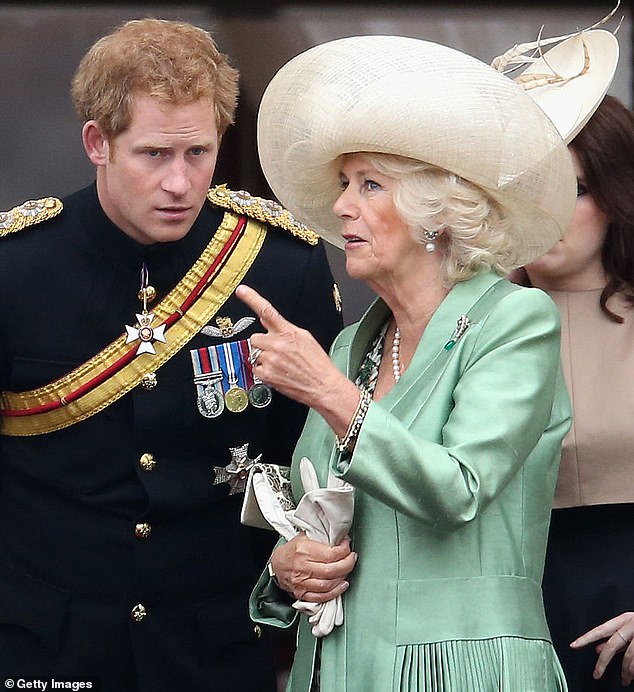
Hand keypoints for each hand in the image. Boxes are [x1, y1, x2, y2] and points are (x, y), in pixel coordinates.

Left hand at [236, 284, 351, 413]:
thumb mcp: (305, 338)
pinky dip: (264, 370)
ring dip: (263, 357)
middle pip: (255, 337)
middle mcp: (277, 345)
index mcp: (287, 333)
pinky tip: (277, 372)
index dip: (252, 299)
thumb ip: (285, 328)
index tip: (241, 291)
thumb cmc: (317, 363)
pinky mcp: (266, 374)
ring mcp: (270, 360)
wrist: (322, 386)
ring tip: (280, 363)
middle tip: (276, 351)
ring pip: (254, 353)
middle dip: (263, 343)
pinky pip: (255, 368)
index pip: (267, 311)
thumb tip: (268, 320)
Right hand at [270, 534, 356, 602]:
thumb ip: (321, 537)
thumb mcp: (304, 537)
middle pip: (332, 570)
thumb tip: (340, 537)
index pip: (331, 553)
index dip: (344, 550)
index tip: (347, 545)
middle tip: (352, 558)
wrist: (276, 564)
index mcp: (303, 550)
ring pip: (328, 584)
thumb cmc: (291, 550)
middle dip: (348, 564)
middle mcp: (302, 568)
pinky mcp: (302, 594)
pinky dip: (335, 592)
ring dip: (342, 577)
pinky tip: (342, 585)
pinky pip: (322, 597)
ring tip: (347, 570)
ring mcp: (301, 583)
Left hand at [571, 612, 633, 685]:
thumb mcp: (630, 628)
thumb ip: (616, 638)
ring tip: (625, 680)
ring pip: (629, 656)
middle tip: (596, 674)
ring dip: (626, 671)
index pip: (600, 629)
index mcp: (624, 619)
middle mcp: (632, 624)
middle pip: (613, 644)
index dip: (586, 637)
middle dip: (603, 662)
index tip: (574, 645)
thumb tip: (598, 648)